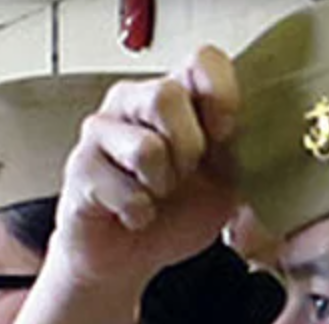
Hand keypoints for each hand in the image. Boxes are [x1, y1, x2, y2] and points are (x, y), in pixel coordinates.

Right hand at [53, 46, 240, 289]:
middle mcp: (130, 104)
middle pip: (164, 94)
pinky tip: (133, 217)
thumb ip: (236, 147)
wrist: (126, 257)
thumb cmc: (174, 213)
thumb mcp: (224, 178)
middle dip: (188, 146)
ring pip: (144, 146)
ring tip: (156, 197)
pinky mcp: (77, 173)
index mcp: (173, 97)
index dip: (220, 94)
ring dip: (162, 184)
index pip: (200, 61)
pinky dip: (140, 214)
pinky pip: (123, 190)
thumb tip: (252, 128)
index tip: (226, 135)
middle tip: (185, 175)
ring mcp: (98, 136)